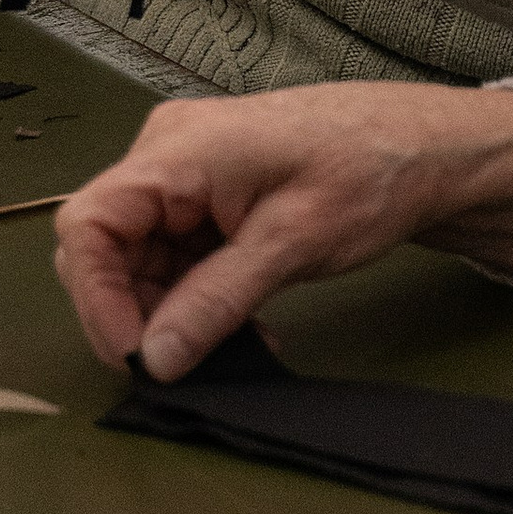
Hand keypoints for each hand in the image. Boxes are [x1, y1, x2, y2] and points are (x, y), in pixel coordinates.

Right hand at [54, 83, 512, 377]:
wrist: (424, 148)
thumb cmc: (368, 170)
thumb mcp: (293, 242)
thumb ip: (216, 299)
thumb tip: (154, 359)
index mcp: (178, 150)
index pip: (88, 225)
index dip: (96, 299)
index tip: (137, 357)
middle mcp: (169, 155)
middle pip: (108, 248)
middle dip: (136, 313)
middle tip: (185, 365)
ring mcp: (188, 176)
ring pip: (141, 261)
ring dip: (174, 313)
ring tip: (232, 348)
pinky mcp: (210, 197)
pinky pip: (177, 256)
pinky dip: (198, 298)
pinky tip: (243, 329)